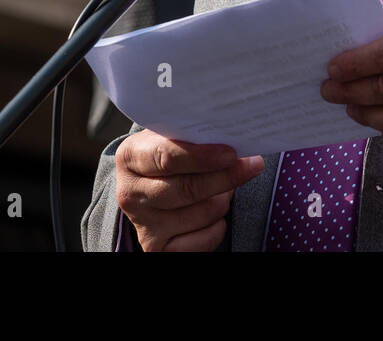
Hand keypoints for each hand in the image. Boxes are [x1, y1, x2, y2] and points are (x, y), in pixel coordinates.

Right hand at [114, 130, 264, 250]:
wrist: (147, 188)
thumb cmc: (166, 157)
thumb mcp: (169, 138)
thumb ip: (191, 136)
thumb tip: (232, 134)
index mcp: (130, 158)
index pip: (167, 157)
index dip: (202, 157)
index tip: (231, 153)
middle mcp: (130, 194)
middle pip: (187, 188)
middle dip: (225, 177)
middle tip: (252, 165)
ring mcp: (143, 224)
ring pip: (202, 213)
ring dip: (223, 198)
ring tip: (223, 186)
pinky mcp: (157, 248)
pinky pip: (205, 238)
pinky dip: (218, 224)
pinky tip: (213, 210)